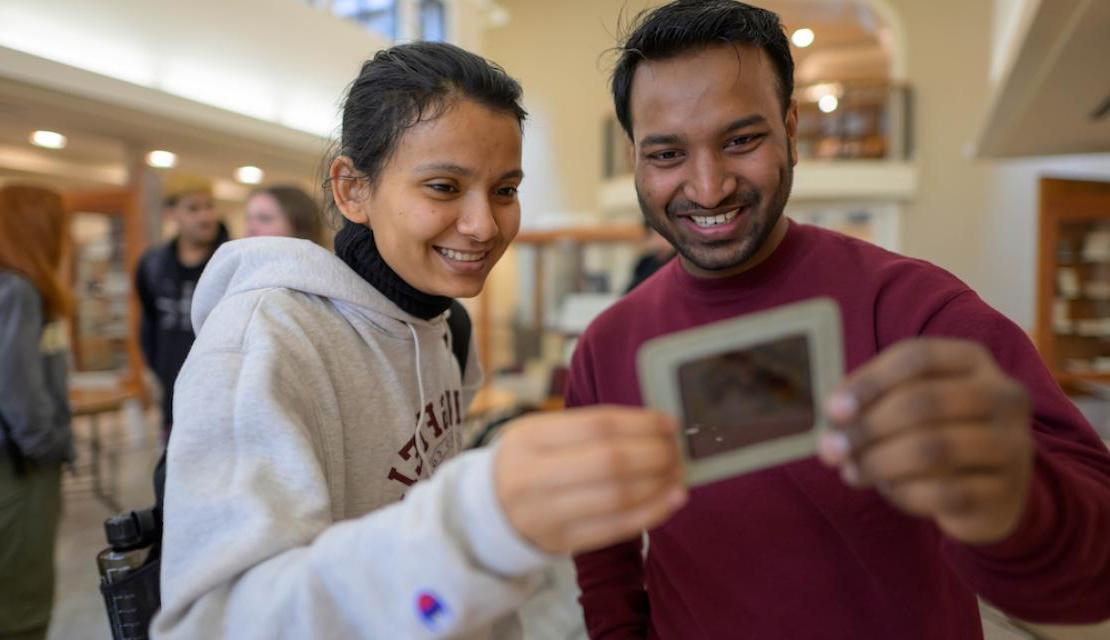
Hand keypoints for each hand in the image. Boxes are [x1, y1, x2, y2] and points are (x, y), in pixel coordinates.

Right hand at [494, 406, 686, 553]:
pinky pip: (617, 529)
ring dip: (659, 483)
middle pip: (609, 462)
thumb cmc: (528, 463)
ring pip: (617, 498)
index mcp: (529, 438)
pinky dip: (652, 512)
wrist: (487, 511)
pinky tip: (672, 499)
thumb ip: (588, 428)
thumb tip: (655, 427)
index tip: (669, 423)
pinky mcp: (562, 543)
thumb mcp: (540, 433)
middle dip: (655, 454)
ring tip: (678, 472)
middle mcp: (533, 476)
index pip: (597, 425)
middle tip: (677, 449)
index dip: (642, 423)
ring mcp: (547, 514)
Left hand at [818, 338, 1033, 543]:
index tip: (833, 410)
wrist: (994, 492)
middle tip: (831, 450)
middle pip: (924, 402)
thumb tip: (832, 412)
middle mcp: (1003, 395)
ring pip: (934, 448)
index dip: (870, 382)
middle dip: (867, 428)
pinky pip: (944, 492)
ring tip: (852, 472)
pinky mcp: (1007, 491)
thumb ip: (870, 400)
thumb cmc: (937, 434)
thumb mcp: (908, 405)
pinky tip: (888, 492)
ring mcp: (1012, 443)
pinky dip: (904, 493)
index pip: (917, 356)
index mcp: (973, 360)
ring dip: (880, 462)